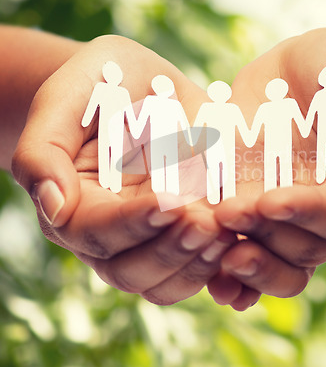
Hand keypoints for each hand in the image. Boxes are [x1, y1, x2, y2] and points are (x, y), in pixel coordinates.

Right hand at [12, 35, 239, 305]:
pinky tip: (240, 241)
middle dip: (170, 250)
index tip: (172, 201)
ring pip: (163, 282)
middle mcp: (106, 233)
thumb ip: (43, 150)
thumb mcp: (67, 97)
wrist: (141, 85)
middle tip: (208, 223)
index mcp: (73, 204)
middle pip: (129, 269)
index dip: (133, 222)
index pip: (96, 231)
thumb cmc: (100, 84)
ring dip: (196, 265)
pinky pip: (194, 271)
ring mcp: (145, 239)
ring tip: (227, 232)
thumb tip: (52, 207)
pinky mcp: (180, 235)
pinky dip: (218, 266)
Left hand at [209, 26, 325, 304]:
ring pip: (266, 255)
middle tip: (228, 213)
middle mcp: (323, 213)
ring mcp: (282, 211)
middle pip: (299, 246)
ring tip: (206, 242)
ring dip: (238, 259)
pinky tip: (204, 270)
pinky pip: (235, 241)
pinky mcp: (246, 201)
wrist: (307, 63)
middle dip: (263, 233)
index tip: (272, 201)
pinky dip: (219, 262)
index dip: (307, 212)